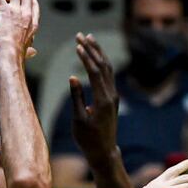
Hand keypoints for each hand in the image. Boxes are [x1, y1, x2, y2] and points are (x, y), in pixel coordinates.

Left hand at [0, 0, 38, 61]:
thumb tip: (33, 53)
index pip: (35, 12)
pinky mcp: (5, 11)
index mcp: (32, 26)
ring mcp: (16, 11)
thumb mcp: (27, 52)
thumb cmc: (18, 55)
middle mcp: (26, 15)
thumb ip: (29, 51)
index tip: (33, 0)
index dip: (34, 4)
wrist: (12, 52)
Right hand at [69, 33, 118, 164]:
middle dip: (92, 49)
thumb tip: (73, 77)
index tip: (77, 45)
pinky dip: (101, 63)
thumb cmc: (88, 139)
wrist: (104, 151)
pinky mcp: (112, 99)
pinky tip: (95, 56)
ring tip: (89, 39)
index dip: (86, 57)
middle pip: (103, 66)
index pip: (95, 73)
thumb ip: (76, 97)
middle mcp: (111, 95)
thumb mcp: (78, 120)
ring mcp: (113, 96)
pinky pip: (108, 75)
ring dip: (98, 53)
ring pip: (108, 69)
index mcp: (102, 100)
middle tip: (81, 35)